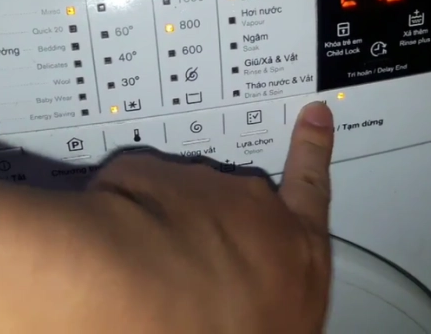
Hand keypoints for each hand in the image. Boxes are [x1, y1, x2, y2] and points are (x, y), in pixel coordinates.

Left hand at [81, 102, 334, 333]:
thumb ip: (265, 292)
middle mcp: (252, 205)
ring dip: (161, 226)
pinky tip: (116, 252)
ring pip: (178, 198)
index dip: (312, 149)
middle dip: (207, 228)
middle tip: (182, 272)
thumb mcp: (272, 323)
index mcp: (297, 246)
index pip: (311, 187)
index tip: (313, 117)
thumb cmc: (219, 332)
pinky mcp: (148, 172)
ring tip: (146, 275)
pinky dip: (124, 214)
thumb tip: (244, 299)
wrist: (146, 307)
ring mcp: (199, 185)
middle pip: (232, 202)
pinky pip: (135, 189)